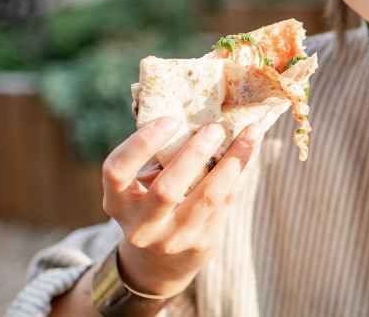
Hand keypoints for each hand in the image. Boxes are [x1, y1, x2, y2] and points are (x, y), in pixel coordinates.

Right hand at [100, 117, 267, 297]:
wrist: (159, 263)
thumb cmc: (151, 203)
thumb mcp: (141, 184)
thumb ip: (160, 156)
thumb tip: (199, 106)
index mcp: (118, 200)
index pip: (117, 170)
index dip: (141, 144)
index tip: (170, 119)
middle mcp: (141, 225)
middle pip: (166, 190)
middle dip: (193, 155)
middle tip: (214, 128)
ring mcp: (172, 238)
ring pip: (208, 198)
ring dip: (232, 162)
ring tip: (249, 134)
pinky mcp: (202, 242)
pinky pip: (226, 202)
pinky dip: (241, 172)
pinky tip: (251, 150)